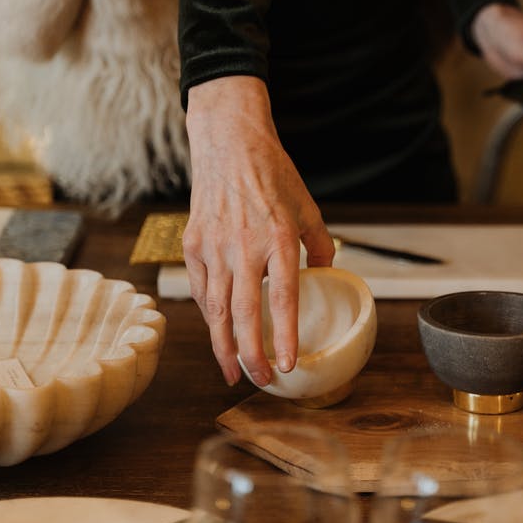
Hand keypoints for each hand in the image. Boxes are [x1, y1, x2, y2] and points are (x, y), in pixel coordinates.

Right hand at [183, 76, 335, 386]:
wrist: (228, 141)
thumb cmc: (272, 173)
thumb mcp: (307, 207)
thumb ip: (321, 244)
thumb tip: (329, 273)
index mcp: (277, 238)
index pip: (281, 299)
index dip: (284, 337)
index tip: (288, 365)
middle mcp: (243, 246)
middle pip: (244, 314)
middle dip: (252, 354)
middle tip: (262, 380)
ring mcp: (213, 246)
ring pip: (216, 309)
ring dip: (224, 346)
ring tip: (234, 372)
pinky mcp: (193, 244)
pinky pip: (201, 291)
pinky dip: (209, 318)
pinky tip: (219, 336)